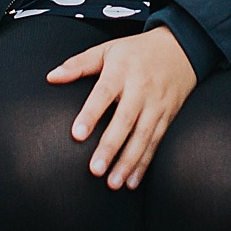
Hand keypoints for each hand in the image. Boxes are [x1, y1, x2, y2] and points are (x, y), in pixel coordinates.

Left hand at [48, 28, 198, 189]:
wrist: (180, 47)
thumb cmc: (136, 51)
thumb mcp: (107, 50)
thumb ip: (78, 64)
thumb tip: (51, 77)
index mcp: (121, 70)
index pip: (104, 92)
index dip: (91, 113)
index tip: (77, 134)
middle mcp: (140, 88)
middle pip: (125, 120)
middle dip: (111, 146)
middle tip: (95, 169)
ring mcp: (156, 104)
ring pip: (142, 136)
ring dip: (128, 162)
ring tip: (113, 183)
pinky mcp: (167, 116)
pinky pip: (155, 143)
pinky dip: (144, 164)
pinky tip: (132, 181)